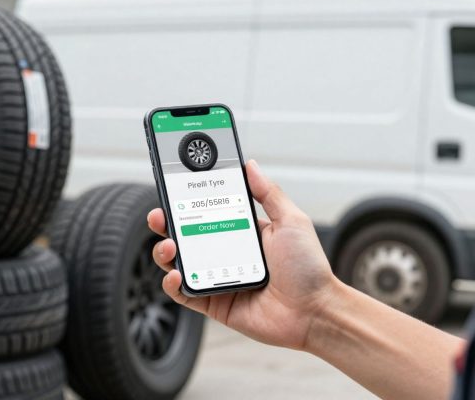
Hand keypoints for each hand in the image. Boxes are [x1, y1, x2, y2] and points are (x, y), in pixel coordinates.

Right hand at [147, 159, 338, 348]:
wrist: (315, 310)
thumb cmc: (308, 268)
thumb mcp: (291, 221)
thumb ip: (269, 193)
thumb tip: (250, 165)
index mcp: (242, 231)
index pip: (207, 211)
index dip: (187, 201)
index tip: (174, 188)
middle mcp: (226, 253)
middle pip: (186, 235)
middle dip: (167, 224)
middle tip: (159, 216)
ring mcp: (217, 277)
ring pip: (179, 262)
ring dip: (166, 252)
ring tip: (171, 245)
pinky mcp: (214, 302)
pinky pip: (184, 294)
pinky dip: (173, 284)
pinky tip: (178, 274)